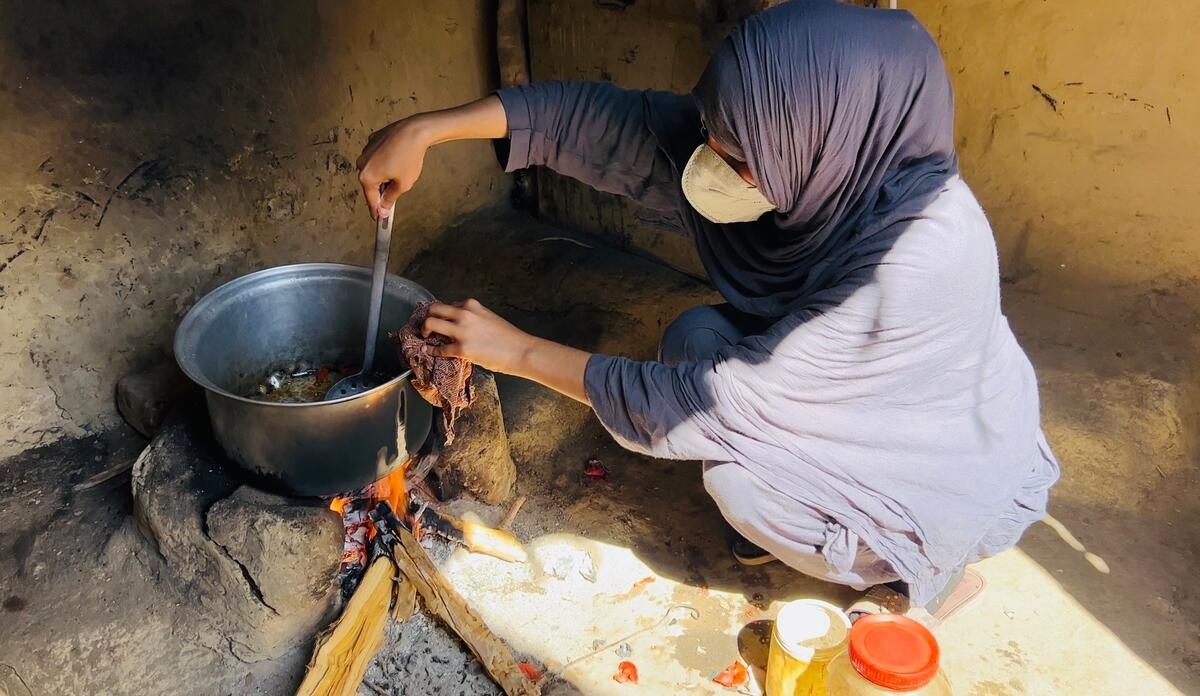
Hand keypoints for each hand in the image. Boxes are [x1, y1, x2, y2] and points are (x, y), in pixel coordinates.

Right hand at [356, 116, 433, 218]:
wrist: (414, 131)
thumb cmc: (409, 158)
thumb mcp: (403, 185)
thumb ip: (390, 199)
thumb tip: (382, 210)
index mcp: (366, 176)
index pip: (371, 200)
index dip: (377, 210)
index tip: (379, 219)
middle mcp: (361, 163)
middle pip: (370, 185)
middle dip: (381, 192)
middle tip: (392, 199)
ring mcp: (365, 151)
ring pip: (373, 170)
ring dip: (383, 176)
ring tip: (400, 174)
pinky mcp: (372, 141)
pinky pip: (376, 157)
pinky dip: (384, 162)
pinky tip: (397, 160)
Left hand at [423, 299, 593, 402]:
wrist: (521, 351)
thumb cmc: (509, 337)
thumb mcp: (489, 318)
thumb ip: (473, 317)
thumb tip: (460, 324)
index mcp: (472, 305)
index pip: (448, 305)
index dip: (441, 313)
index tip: (439, 319)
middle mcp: (464, 314)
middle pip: (434, 310)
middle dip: (427, 317)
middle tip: (427, 327)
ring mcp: (461, 331)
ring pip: (430, 324)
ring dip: (425, 331)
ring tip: (426, 337)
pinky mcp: (461, 349)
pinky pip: (439, 348)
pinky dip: (432, 350)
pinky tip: (430, 352)